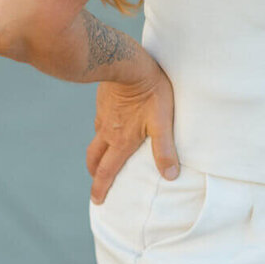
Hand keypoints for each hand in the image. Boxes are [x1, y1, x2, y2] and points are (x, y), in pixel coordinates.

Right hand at [86, 55, 178, 204]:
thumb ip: (165, 149)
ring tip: (102, 156)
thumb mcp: (162, 121)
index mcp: (121, 141)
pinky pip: (99, 121)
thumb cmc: (150, 91)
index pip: (106, 171)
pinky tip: (110, 124)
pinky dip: (101, 131)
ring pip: (95, 139)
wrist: (127, 62)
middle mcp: (108, 131)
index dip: (100, 188)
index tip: (97, 201)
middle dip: (94, 173)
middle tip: (96, 181)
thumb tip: (170, 176)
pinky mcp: (103, 101)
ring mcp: (103, 115)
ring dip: (96, 152)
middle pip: (94, 158)